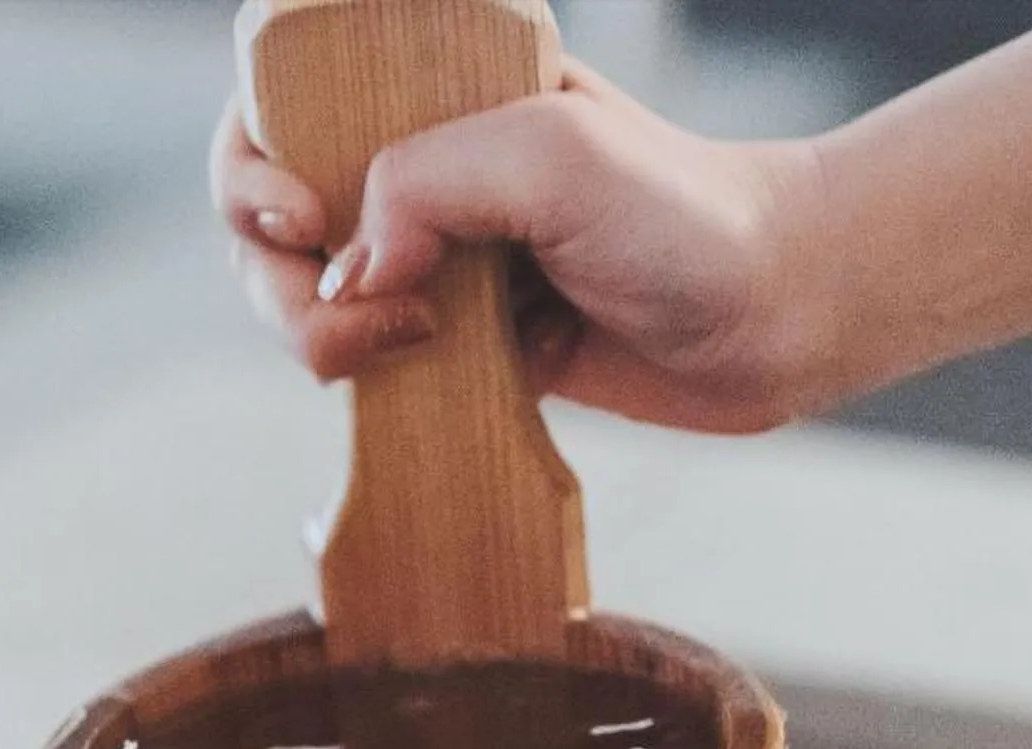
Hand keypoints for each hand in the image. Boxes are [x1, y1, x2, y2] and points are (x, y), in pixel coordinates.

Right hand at [211, 62, 830, 433]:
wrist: (778, 316)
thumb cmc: (687, 216)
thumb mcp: (552, 155)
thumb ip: (430, 184)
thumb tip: (346, 272)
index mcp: (438, 85)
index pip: (284, 94)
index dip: (253, 161)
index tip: (301, 219)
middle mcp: (426, 164)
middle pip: (270, 211)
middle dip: (278, 273)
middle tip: (344, 314)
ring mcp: (436, 255)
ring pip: (310, 294)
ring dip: (319, 334)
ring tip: (404, 347)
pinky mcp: (457, 342)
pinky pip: (366, 362)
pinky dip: (366, 380)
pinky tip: (423, 378)